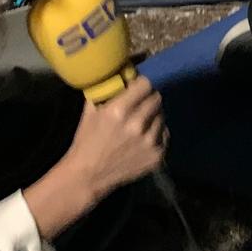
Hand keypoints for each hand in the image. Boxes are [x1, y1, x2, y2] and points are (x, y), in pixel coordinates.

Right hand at [61, 77, 167, 197]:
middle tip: (141, 104)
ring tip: (142, 122)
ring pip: (162, 115)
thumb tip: (121, 74)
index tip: (137, 88)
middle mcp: (137, 125)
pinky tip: (144, 137)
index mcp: (119, 111)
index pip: (146, 84)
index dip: (141, 85)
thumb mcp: (91, 111)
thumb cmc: (87, 141)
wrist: (88, 176)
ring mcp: (149, 142)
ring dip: (153, 115)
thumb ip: (107, 91)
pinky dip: (157, 132)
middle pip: (156, 98)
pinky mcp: (157, 155)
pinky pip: (165, 133)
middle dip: (148, 98)